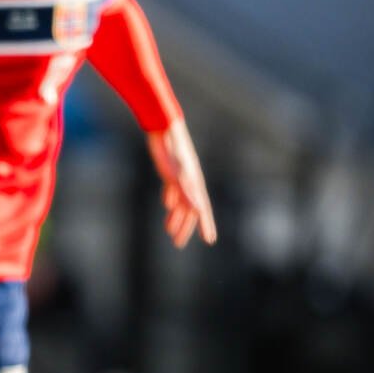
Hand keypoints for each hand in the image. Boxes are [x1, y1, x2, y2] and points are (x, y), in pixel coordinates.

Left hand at [145, 118, 216, 248]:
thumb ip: (187, 192)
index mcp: (195, 185)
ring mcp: (179, 177)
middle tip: (178, 244)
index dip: (206, 225)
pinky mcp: (169, 170)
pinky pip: (172, 190)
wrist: (164, 128)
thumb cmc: (173, 150)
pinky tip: (167, 206)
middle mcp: (190, 182)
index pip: (203, 210)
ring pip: (179, 202)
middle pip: (189, 210)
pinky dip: (170, 200)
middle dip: (185, 227)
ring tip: (169, 232)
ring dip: (175, 217)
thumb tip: (198, 209)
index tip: (209, 240)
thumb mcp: (179, 174)